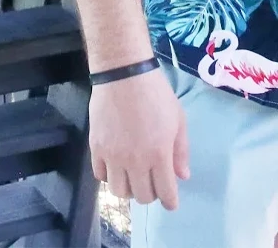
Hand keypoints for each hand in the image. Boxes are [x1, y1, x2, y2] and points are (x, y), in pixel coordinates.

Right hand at [89, 68, 189, 209]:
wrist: (124, 75)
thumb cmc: (156, 93)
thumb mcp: (178, 118)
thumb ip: (180, 150)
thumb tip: (182, 176)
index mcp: (159, 154)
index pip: (164, 191)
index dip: (170, 201)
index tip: (172, 202)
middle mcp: (135, 161)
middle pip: (142, 196)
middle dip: (151, 193)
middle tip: (154, 182)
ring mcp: (113, 157)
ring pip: (120, 192)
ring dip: (130, 188)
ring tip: (135, 176)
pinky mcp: (95, 150)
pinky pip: (101, 177)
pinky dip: (110, 177)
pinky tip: (117, 166)